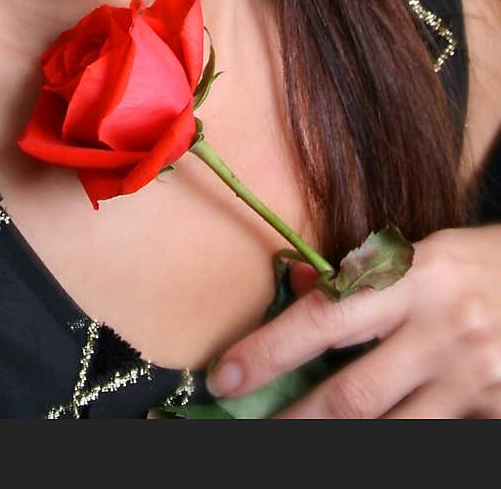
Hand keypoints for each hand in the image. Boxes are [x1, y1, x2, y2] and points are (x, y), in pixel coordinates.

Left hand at [205, 225, 500, 417]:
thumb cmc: (478, 266)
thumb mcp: (422, 254)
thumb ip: (364, 276)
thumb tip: (297, 285)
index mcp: (416, 276)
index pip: (326, 318)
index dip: (269, 351)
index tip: (225, 376)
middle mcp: (443, 329)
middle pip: (353, 396)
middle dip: (295, 422)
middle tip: (252, 435)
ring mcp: (472, 378)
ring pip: (389, 432)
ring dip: (338, 444)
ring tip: (298, 443)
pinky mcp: (493, 412)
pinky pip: (430, 439)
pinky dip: (397, 441)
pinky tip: (367, 440)